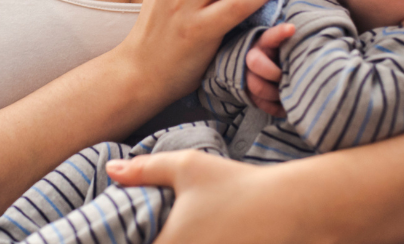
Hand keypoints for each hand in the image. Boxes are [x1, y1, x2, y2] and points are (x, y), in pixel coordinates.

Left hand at [106, 151, 313, 243]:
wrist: (292, 209)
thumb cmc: (237, 186)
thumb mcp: (187, 167)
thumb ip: (145, 170)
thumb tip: (111, 169)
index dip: (122, 243)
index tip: (118, 237)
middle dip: (150, 243)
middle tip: (150, 235)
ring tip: (187, 237)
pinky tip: (204, 241)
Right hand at [245, 22, 294, 116]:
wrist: (266, 67)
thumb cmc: (282, 55)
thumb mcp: (285, 46)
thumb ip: (294, 45)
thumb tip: (313, 42)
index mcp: (265, 42)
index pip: (271, 35)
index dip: (280, 32)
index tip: (292, 29)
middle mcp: (252, 56)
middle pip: (255, 62)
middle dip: (273, 72)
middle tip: (286, 77)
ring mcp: (248, 74)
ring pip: (256, 86)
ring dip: (275, 94)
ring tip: (289, 95)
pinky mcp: (248, 92)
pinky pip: (259, 103)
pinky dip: (275, 108)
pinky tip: (286, 108)